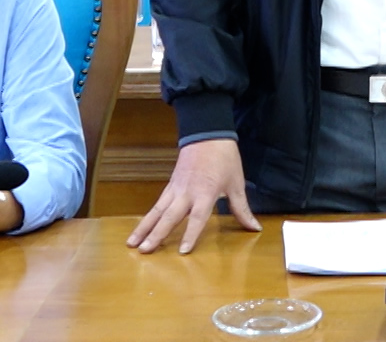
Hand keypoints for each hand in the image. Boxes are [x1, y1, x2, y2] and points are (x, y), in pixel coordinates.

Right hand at [127, 138, 259, 253]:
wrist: (207, 134)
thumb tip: (255, 228)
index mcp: (206, 193)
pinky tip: (139, 228)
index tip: (182, 251)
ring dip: (144, 227)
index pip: (197, 218)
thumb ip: (242, 209)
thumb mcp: (236, 184)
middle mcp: (187, 193)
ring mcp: (175, 189)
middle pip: (169, 217)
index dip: (190, 234)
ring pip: (157, 211)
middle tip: (144, 250)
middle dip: (156, 234)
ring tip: (131, 243)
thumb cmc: (224, 159)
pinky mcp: (170, 186)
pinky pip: (157, 204)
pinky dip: (147, 217)